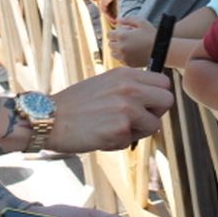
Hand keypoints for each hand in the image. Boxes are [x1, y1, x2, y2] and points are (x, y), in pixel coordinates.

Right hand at [49, 67, 172, 151]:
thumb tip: (151, 99)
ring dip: (139, 131)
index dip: (156, 96)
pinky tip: (102, 136)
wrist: (50, 118)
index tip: (145, 105)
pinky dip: (121, 142)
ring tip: (115, 128)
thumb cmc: (75, 104)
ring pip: (155, 124)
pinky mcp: (120, 129)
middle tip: (136, 120)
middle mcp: (130, 87)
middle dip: (155, 113)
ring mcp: (126, 108)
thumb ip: (129, 88)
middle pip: (167, 100)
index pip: (163, 82)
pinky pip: (134, 140)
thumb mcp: (105, 84)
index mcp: (126, 74)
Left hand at [108, 17, 155, 67]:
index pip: (109, 35)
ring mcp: (124, 57)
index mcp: (122, 36)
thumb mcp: (141, 22)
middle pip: (110, 44)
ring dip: (117, 50)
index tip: (119, 33)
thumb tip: (117, 20)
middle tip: (124, 40)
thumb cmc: (152, 34)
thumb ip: (128, 19)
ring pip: (113, 54)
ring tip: (127, 47)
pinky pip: (121, 60)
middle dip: (115, 41)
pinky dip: (123, 57)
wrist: (161, 49)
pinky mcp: (129, 64)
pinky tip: (131, 53)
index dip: (114, 33)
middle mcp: (121, 47)